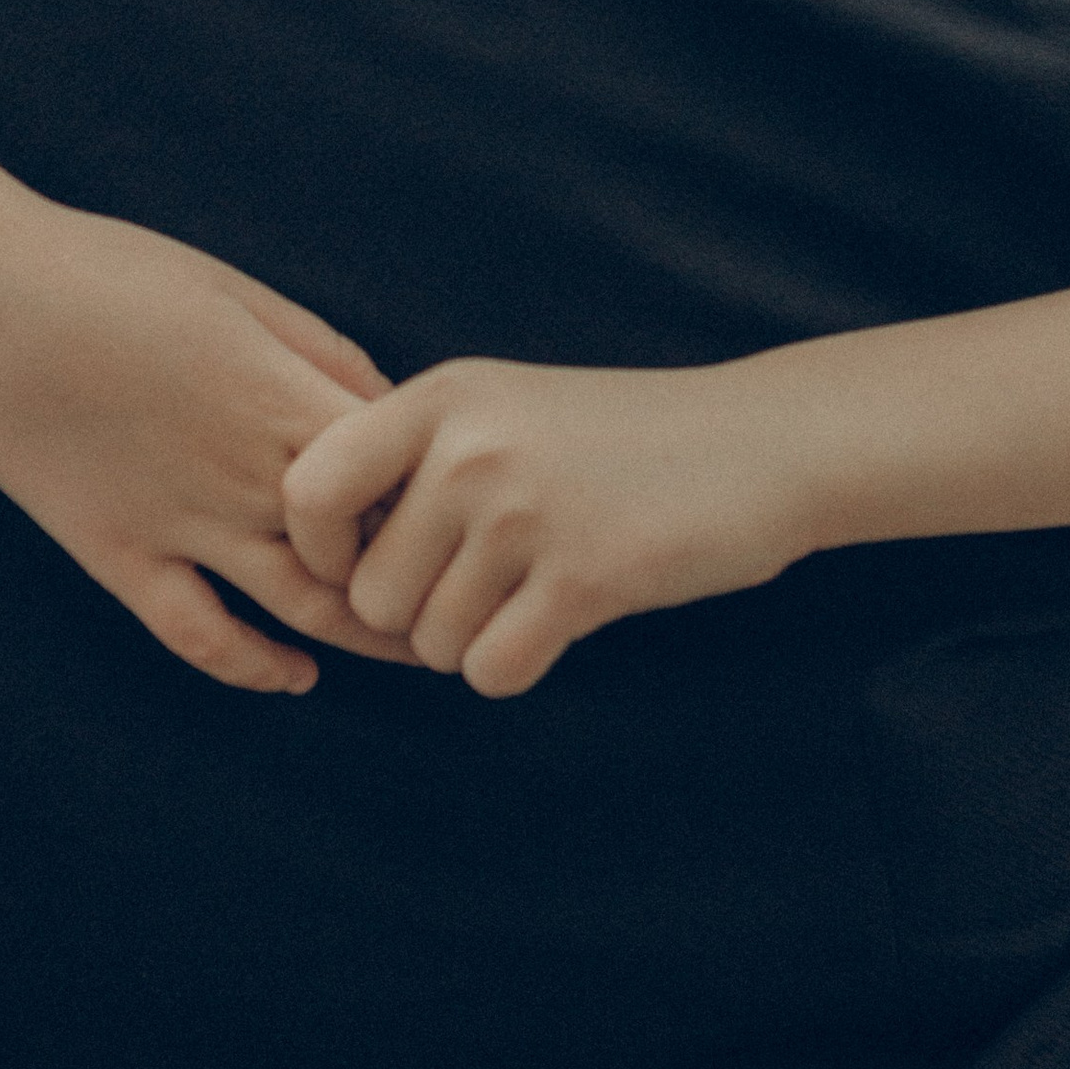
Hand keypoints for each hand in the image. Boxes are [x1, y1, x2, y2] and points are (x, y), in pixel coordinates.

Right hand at [0, 145, 417, 694]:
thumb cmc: (108, 271)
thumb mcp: (235, 289)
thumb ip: (319, 349)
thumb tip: (385, 401)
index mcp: (280, 396)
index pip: (399, 470)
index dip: (440, 491)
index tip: (466, 499)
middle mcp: (243, 471)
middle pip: (367, 547)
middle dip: (425, 574)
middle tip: (467, 589)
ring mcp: (180, 523)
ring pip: (302, 606)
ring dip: (367, 633)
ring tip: (416, 646)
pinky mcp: (116, 555)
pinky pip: (199, 636)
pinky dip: (254, 667)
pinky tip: (294, 675)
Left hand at [282, 353, 825, 697]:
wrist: (760, 441)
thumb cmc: (619, 437)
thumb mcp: (505, 406)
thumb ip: (415, 458)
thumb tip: (324, 558)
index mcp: (441, 398)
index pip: (309, 490)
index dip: (321, 551)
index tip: (369, 563)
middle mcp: (471, 449)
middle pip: (369, 595)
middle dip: (415, 617)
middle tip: (481, 591)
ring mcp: (527, 513)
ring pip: (430, 643)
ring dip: (472, 641)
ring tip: (530, 592)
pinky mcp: (584, 577)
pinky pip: (492, 670)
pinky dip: (516, 665)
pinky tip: (558, 623)